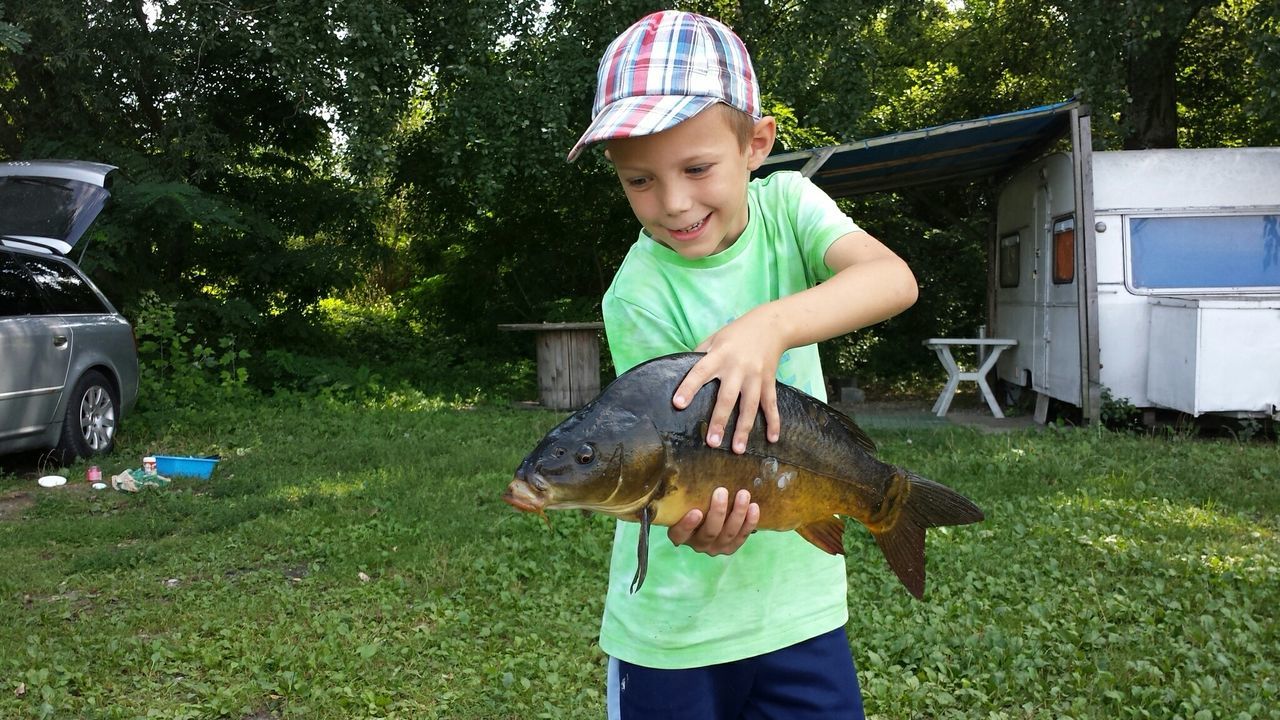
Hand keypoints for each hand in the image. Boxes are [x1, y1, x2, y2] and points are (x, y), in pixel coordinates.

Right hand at [668, 488, 759, 555]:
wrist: (708, 513)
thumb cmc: (692, 500)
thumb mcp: (685, 496)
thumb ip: (688, 486)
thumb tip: (707, 459)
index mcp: (680, 534)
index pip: (679, 534)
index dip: (687, 525)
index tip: (696, 511)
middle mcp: (697, 543)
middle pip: (709, 533)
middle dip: (718, 512)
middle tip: (722, 491)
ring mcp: (715, 547)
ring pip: (728, 534)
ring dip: (737, 514)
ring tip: (743, 494)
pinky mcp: (730, 547)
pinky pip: (742, 536)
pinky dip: (750, 522)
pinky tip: (754, 507)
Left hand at [672, 310, 784, 452]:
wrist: (771, 326)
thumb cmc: (736, 333)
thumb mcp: (715, 338)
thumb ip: (699, 354)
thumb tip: (679, 370)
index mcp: (719, 355)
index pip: (700, 372)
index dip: (689, 387)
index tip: (678, 404)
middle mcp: (738, 368)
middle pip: (727, 397)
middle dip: (719, 420)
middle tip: (712, 442)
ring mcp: (756, 377)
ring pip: (750, 406)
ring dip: (744, 429)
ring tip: (737, 450)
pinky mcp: (769, 382)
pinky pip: (771, 405)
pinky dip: (774, 422)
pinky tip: (772, 439)